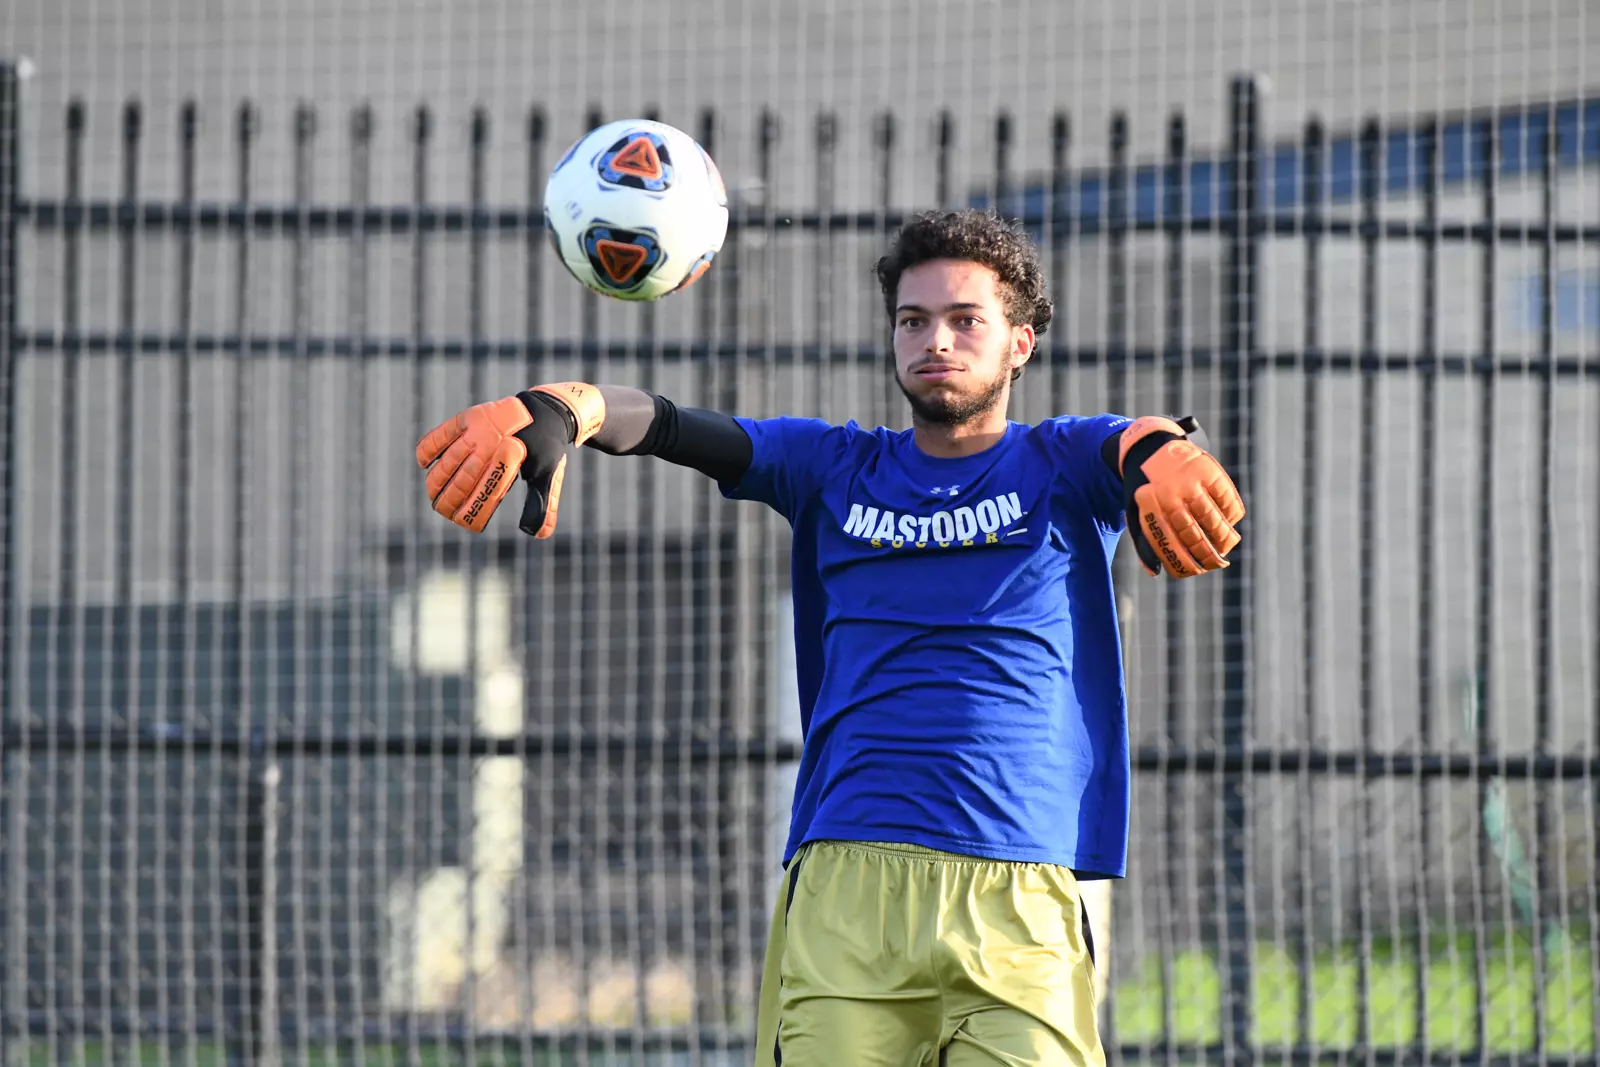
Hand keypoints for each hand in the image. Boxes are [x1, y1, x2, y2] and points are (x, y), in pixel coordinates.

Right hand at [415, 383, 605, 536]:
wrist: (545, 411)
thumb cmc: (545, 449)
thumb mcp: (549, 476)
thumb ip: (542, 506)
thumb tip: (539, 536)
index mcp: (512, 462)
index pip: (485, 496)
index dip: (472, 514)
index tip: (463, 523)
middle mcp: (492, 446)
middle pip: (461, 482)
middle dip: (449, 502)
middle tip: (444, 512)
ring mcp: (478, 431)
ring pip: (447, 462)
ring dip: (436, 483)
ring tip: (434, 496)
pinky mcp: (468, 418)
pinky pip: (440, 436)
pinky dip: (428, 451)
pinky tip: (425, 465)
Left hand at [1118, 416, 1244, 577]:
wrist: (1149, 445)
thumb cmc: (1144, 486)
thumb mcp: (1135, 510)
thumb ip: (1144, 540)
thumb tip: (1156, 572)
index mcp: (1150, 507)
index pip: (1170, 545)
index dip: (1184, 563)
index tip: (1195, 572)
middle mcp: (1170, 494)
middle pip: (1195, 536)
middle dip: (1208, 556)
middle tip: (1216, 563)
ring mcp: (1191, 481)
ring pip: (1214, 520)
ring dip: (1224, 539)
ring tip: (1225, 547)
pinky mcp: (1208, 470)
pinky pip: (1226, 500)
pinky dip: (1231, 515)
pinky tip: (1229, 523)